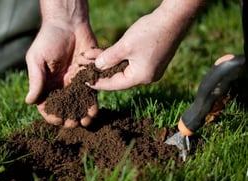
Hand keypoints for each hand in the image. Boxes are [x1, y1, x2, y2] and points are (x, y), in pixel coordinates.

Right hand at [25, 21, 97, 127]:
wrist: (68, 23)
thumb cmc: (48, 39)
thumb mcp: (37, 59)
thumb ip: (35, 80)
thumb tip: (29, 102)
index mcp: (45, 83)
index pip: (46, 104)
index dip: (51, 114)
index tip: (58, 120)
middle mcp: (59, 85)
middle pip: (64, 107)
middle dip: (69, 117)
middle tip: (74, 124)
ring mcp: (74, 81)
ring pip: (78, 102)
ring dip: (82, 113)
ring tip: (87, 120)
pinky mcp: (87, 75)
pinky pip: (90, 92)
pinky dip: (92, 102)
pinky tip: (94, 109)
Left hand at [87, 0, 202, 89]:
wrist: (173, 19)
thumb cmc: (150, 32)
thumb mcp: (124, 46)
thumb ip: (108, 58)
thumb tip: (97, 67)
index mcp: (141, 77)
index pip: (114, 84)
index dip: (98, 82)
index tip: (85, 81)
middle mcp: (147, 77)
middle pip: (118, 76)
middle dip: (101, 70)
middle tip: (85, 68)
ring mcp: (151, 68)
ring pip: (123, 68)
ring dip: (109, 61)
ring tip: (93, 57)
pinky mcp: (152, 60)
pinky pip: (131, 62)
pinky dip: (119, 58)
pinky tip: (107, 53)